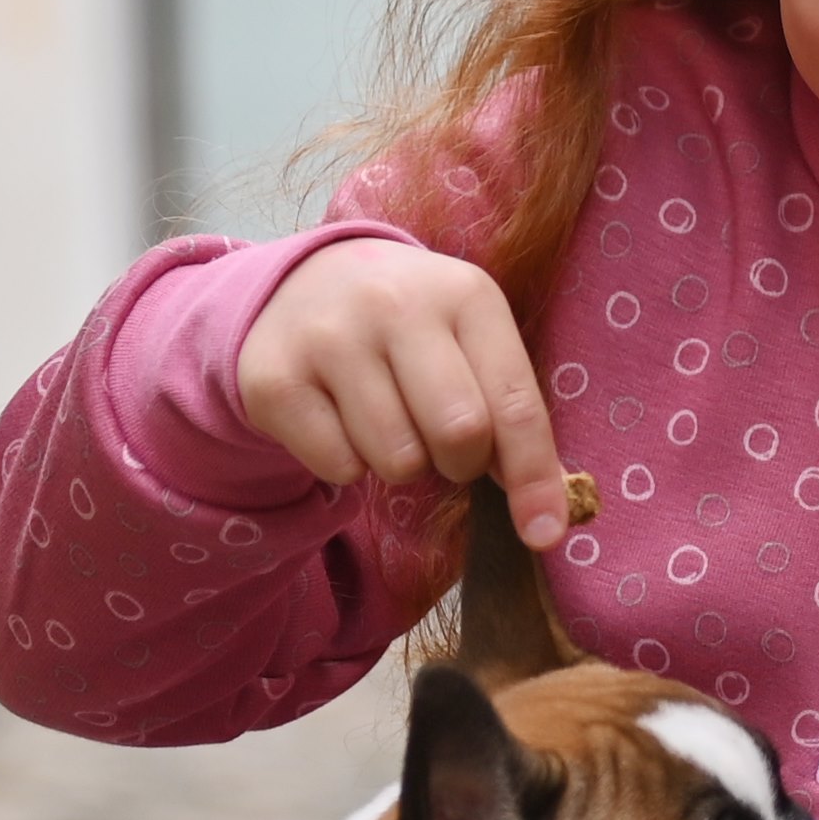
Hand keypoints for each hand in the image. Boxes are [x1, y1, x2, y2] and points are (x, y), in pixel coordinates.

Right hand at [235, 240, 572, 546]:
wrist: (304, 283)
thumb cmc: (411, 330)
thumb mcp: (470, 343)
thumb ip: (511, 416)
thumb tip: (544, 521)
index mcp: (465, 294)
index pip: (515, 404)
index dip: (534, 478)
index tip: (544, 536)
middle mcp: (396, 304)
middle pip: (458, 434)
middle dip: (459, 462)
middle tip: (439, 439)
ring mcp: (329, 337)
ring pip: (397, 460)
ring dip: (402, 462)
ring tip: (386, 417)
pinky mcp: (275, 379)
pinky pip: (339, 468)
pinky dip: (349, 464)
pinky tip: (339, 417)